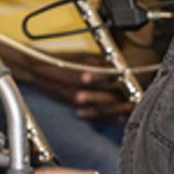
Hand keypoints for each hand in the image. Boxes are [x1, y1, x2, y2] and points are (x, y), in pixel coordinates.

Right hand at [3, 49, 131, 120]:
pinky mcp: (73, 105)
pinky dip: (106, 117)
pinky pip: (93, 115)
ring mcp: (77, 100)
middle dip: (125, 99)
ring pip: (103, 109)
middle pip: (110, 98)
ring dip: (118, 110)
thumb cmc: (58, 59)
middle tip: (137, 99)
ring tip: (129, 110)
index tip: (136, 83)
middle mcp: (82, 90)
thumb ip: (100, 62)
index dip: (126, 84)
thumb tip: (118, 66)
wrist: (36, 69)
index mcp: (86, 75)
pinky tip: (116, 118)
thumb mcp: (82, 56)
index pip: (113, 82)